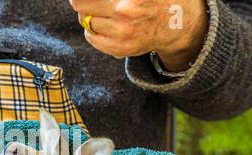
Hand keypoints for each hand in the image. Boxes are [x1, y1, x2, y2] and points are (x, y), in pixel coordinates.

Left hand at [70, 0, 208, 71]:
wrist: (177, 24)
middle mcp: (125, 12)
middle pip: (80, 4)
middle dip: (82, 1)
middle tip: (91, 2)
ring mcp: (122, 33)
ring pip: (85, 20)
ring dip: (89, 15)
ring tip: (106, 11)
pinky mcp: (119, 49)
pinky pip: (91, 37)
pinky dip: (93, 30)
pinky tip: (106, 24)